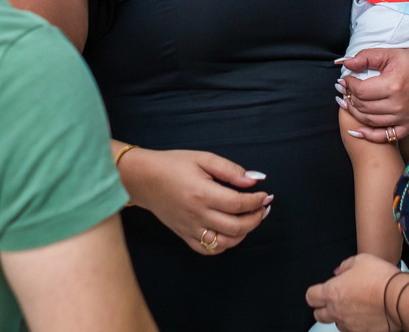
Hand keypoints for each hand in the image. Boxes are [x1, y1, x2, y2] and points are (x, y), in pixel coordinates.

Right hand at [119, 147, 272, 254]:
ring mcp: (190, 228)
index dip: (256, 201)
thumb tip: (254, 180)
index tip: (265, 195)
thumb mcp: (202, 158)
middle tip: (263, 208)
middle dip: (256, 218)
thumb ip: (230, 170)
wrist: (143, 178)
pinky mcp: (184, 235)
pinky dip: (224, 244)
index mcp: (202, 193)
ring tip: (251, 219)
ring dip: (244, 233)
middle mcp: (197, 215)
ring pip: (225, 242)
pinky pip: (209, 249)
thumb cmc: (172, 165)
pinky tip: (231, 232)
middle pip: (236, 226)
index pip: (238, 204)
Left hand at [306, 254, 408, 330]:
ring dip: (341, 317)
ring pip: (337, 325)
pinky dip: (356, 325)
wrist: (399, 298)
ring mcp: (350, 325)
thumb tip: (339, 272)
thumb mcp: (360, 260)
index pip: (311, 297)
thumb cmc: (381, 278)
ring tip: (354, 307)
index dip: (314, 293)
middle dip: (323, 308)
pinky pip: (353, 331)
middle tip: (333, 301)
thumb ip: (345, 266)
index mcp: (332, 292)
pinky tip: (365, 316)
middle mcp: (337, 311)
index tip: (320, 291)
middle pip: (319, 315)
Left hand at [337, 48, 408, 144]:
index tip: (345, 80)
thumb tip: (344, 64)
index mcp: (394, 85)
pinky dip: (368, 135)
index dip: (349, 85)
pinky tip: (356, 130)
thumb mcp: (391, 54)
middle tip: (344, 91)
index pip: (361, 90)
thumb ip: (366, 57)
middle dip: (350, 97)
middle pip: (363, 106)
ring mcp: (405, 118)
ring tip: (349, 102)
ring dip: (355, 112)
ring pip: (370, 121)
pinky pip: (384, 136)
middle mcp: (399, 104)